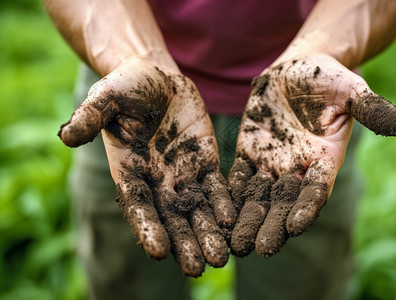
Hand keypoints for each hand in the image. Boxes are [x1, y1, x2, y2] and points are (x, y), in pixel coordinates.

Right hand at [59, 58, 235, 276]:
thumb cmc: (127, 87)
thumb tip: (65, 136)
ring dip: (209, 233)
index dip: (148, 228)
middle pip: (171, 218)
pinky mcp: (205, 163)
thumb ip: (90, 117)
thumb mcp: (106, 97)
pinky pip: (216, 188)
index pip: (138, 206)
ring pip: (197, 210)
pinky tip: (234, 221)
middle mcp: (157, 181)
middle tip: (198, 268)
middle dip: (185, 243)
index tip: (159, 252)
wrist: (157, 78)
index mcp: (129, 172)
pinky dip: (224, 205)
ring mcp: (183, 174)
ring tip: (222, 257)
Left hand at [229, 53, 395, 256]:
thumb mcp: (350, 89)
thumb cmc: (328, 79)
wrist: (296, 70)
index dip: (307, 207)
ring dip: (246, 218)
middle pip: (284, 202)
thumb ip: (368, 107)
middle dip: (271, 225)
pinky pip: (238, 177)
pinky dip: (228, 194)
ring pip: (257, 196)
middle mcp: (297, 168)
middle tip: (258, 249)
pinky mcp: (248, 152)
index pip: (317, 189)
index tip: (295, 227)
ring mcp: (270, 162)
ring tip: (234, 242)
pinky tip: (217, 212)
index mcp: (324, 159)